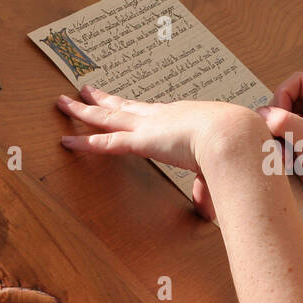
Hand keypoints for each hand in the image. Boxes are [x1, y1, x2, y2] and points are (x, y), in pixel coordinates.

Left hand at [57, 86, 261, 218]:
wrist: (235, 135)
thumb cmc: (238, 148)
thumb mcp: (223, 167)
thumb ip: (208, 188)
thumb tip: (208, 211)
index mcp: (186, 120)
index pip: (155, 114)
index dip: (139, 112)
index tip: (128, 106)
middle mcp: (165, 116)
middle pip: (128, 108)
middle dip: (107, 101)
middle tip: (88, 91)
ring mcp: (150, 126)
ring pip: (109, 118)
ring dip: (85, 112)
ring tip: (64, 102)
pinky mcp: (142, 140)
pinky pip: (106, 142)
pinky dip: (85, 142)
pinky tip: (66, 140)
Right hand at [257, 71, 302, 214]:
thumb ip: (290, 125)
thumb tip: (263, 112)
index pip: (298, 81)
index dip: (283, 94)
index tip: (278, 117)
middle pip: (283, 99)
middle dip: (277, 121)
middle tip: (279, 141)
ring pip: (277, 119)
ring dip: (275, 137)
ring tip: (285, 157)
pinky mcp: (300, 142)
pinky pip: (278, 136)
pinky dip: (276, 148)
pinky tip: (286, 163)